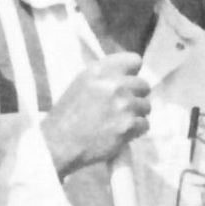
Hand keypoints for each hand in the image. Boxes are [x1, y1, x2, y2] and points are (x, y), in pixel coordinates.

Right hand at [46, 55, 151, 175]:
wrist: (58, 144)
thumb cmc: (68, 116)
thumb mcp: (82, 84)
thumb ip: (106, 76)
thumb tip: (131, 75)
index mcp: (99, 71)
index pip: (134, 61)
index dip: (133, 74)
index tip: (128, 83)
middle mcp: (112, 85)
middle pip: (144, 85)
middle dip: (136, 97)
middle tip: (122, 108)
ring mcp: (122, 105)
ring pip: (146, 106)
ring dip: (136, 115)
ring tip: (118, 122)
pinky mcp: (128, 126)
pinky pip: (145, 124)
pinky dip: (135, 131)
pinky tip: (120, 133)